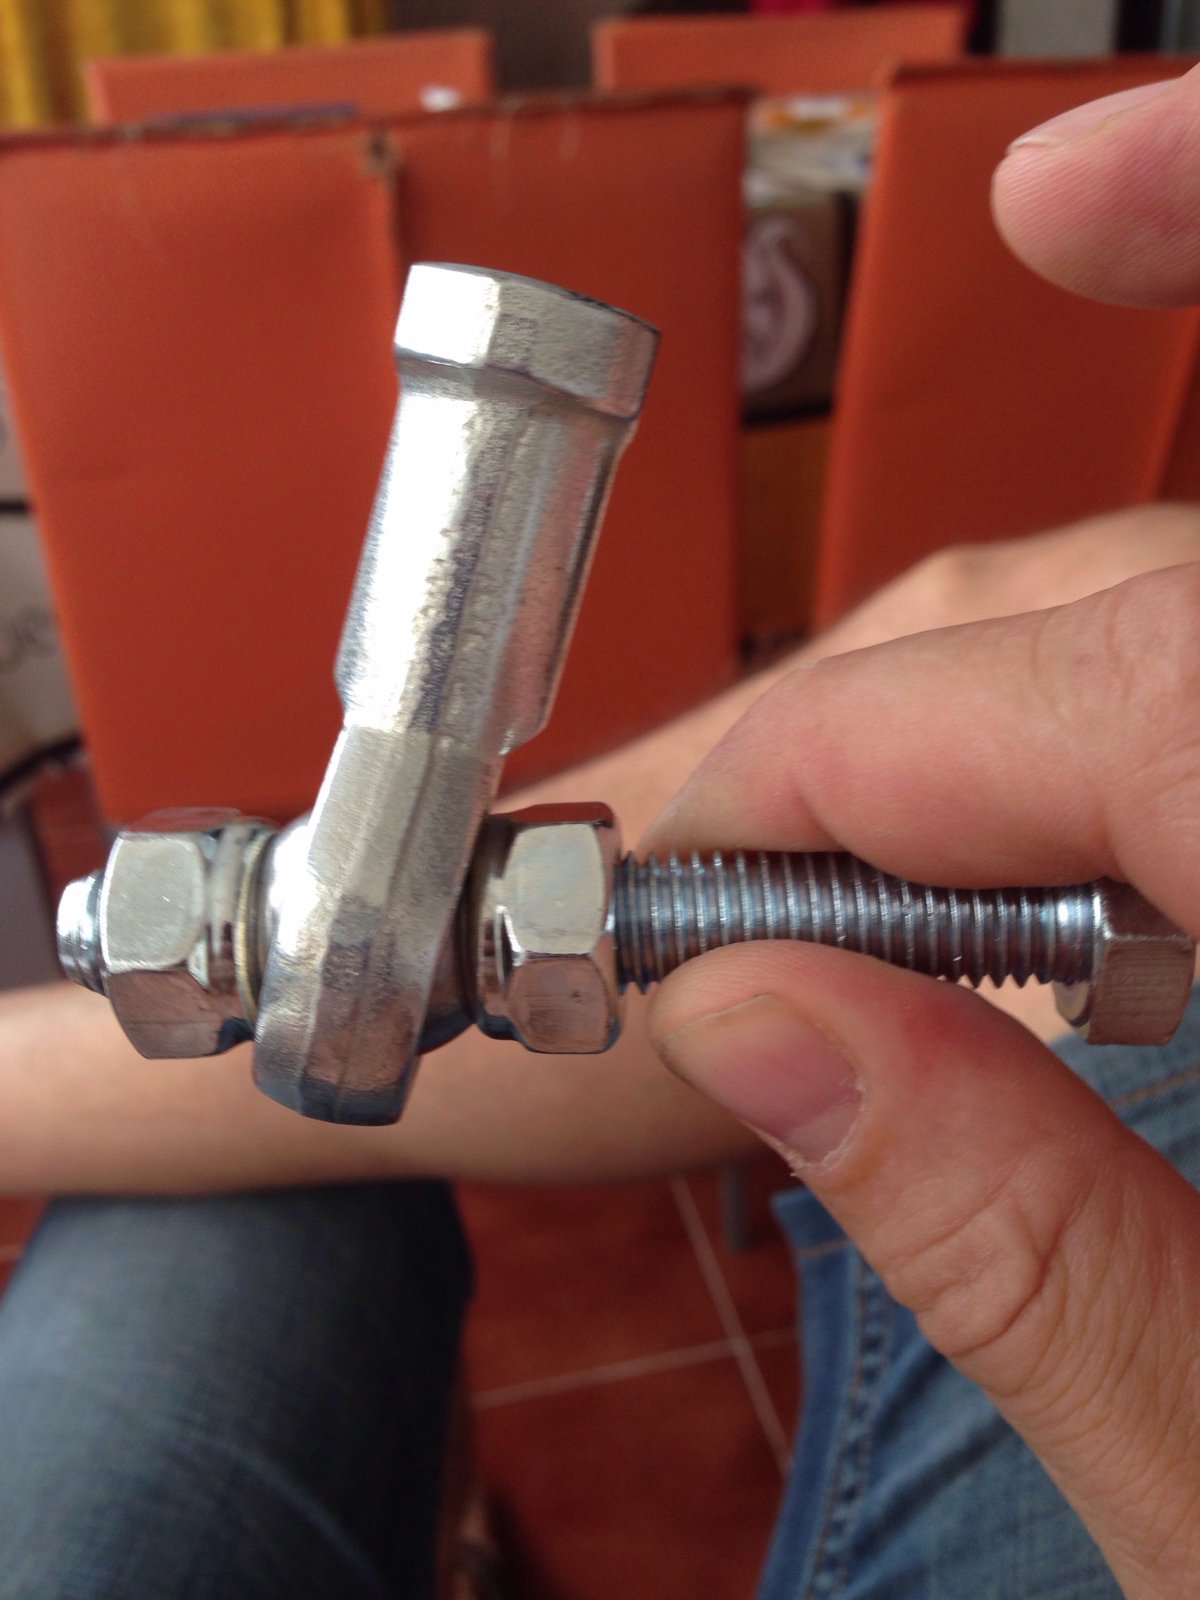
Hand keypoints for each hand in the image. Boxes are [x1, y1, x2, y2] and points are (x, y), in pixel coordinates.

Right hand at [645, 67, 1199, 1599]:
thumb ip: (1006, 1237)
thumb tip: (760, 1022)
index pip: (1152, 697)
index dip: (869, 746)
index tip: (713, 845)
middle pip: (1193, 622)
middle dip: (944, 727)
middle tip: (785, 890)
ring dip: (1060, 735)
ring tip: (928, 911)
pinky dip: (1158, 778)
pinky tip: (1123, 920)